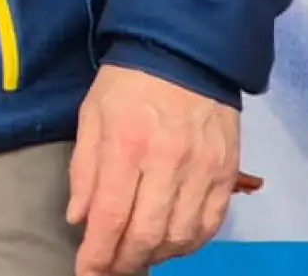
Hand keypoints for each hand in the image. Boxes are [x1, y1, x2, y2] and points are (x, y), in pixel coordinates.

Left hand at [67, 63, 241, 273]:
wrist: (186, 54)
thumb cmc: (128, 82)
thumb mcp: (92, 116)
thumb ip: (85, 169)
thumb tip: (80, 220)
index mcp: (127, 144)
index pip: (112, 214)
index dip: (98, 252)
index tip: (86, 272)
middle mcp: (168, 162)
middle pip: (148, 233)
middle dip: (124, 261)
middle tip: (109, 270)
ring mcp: (203, 171)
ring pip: (181, 236)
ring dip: (156, 256)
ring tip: (136, 258)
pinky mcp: (227, 174)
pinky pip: (211, 224)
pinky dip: (189, 243)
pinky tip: (171, 245)